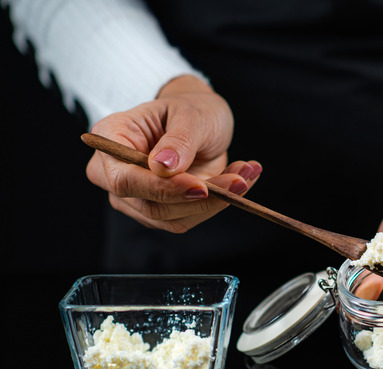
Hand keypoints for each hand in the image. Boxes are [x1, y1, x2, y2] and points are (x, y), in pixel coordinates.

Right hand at [85, 75, 261, 231]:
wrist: (201, 120)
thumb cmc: (191, 109)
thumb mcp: (192, 114)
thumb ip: (179, 140)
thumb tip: (162, 168)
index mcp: (110, 138)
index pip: (124, 179)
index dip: (161, 188)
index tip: (201, 186)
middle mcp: (115, 172)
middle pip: (149, 205)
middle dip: (199, 198)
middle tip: (239, 181)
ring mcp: (135, 195)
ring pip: (172, 218)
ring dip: (215, 202)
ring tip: (246, 175)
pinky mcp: (159, 209)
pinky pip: (188, 218)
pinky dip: (218, 204)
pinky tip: (240, 180)